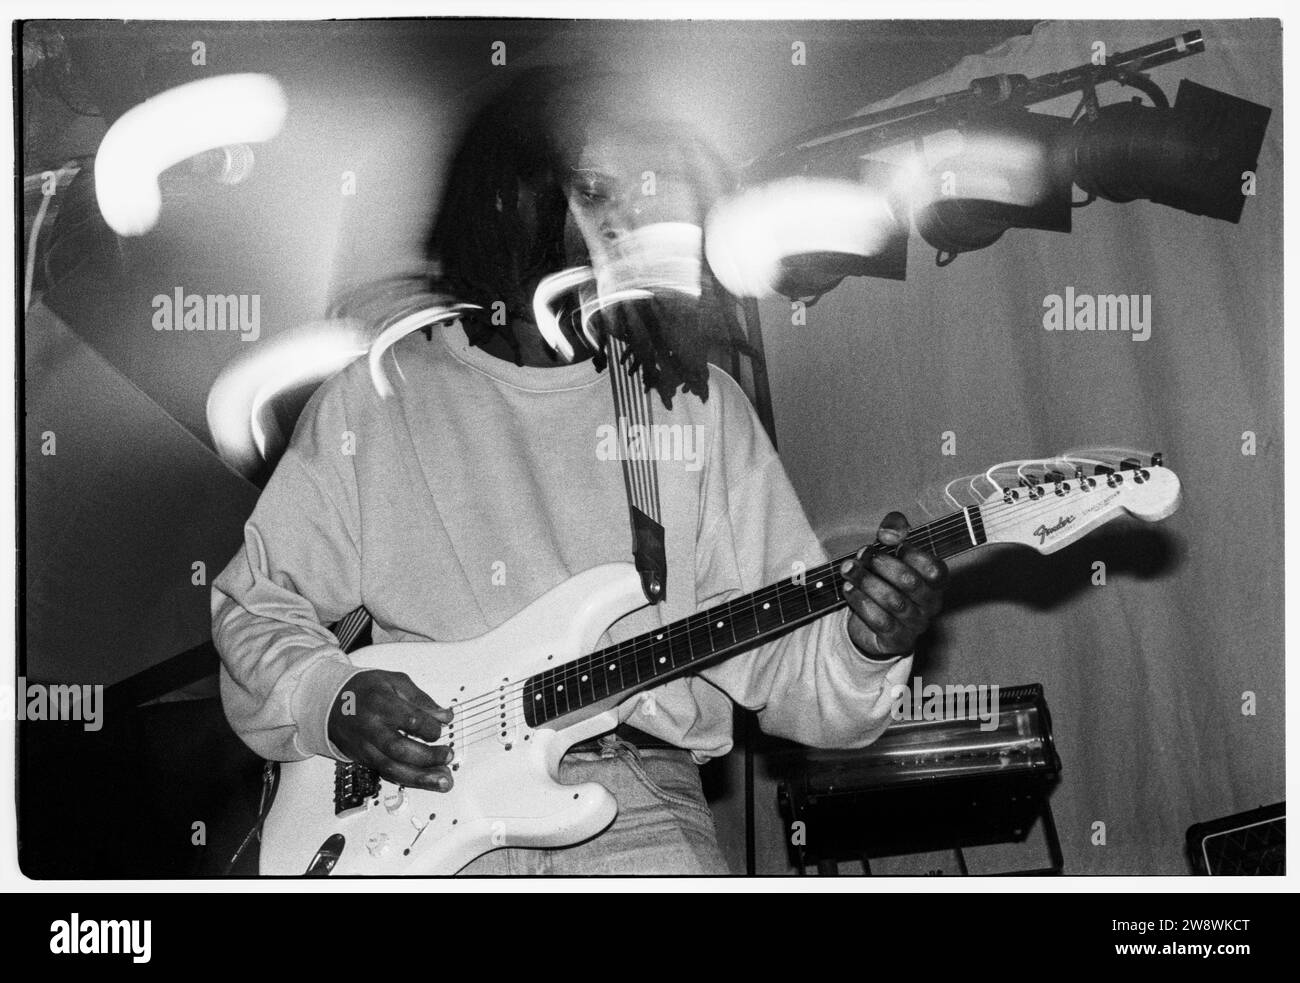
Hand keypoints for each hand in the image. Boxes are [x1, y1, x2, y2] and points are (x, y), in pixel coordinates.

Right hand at [327, 669, 454, 791]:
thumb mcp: (395, 682)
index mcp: (380, 703)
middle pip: (398, 748)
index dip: (429, 727)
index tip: (441, 727)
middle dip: (427, 757)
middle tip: (448, 756)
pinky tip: (428, 781)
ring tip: (444, 781)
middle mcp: (371, 728)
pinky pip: (388, 774)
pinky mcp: (365, 760)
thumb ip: (421, 699)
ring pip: (392, 769)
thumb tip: (444, 716)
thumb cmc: (366, 690)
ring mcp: (366, 747)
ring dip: (421, 778)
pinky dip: (410, 780)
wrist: (331, 703)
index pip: (409, 719)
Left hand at [841, 511, 947, 658]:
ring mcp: (916, 624)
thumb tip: (888, 533)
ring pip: (893, 602)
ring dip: (867, 582)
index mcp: (935, 582)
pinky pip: (880, 621)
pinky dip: (861, 602)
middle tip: (862, 555)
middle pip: (910, 583)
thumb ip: (894, 531)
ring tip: (848, 569)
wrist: (872, 621)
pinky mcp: (897, 640)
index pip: (934, 569)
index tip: (888, 542)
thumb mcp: (890, 550)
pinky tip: (848, 589)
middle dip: (882, 566)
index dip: (912, 554)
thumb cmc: (885, 579)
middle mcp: (931, 604)